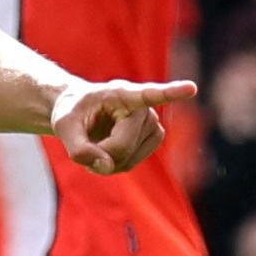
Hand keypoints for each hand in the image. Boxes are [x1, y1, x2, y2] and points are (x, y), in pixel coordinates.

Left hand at [53, 78, 199, 175]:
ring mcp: (152, 123)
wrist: (81, 114)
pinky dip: (114, 165)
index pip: (149, 94)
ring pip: (128, 158)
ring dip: (106, 161)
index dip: (171, 93)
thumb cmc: (73, 113)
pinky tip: (105, 153)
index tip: (192, 88)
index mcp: (121, 93)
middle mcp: (143, 106)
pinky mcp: (153, 138)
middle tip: (83, 143)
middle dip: (99, 153)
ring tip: (95, 144)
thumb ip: (78, 148)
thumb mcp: (63, 126)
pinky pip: (132, 163)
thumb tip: (107, 167)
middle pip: (122, 145)